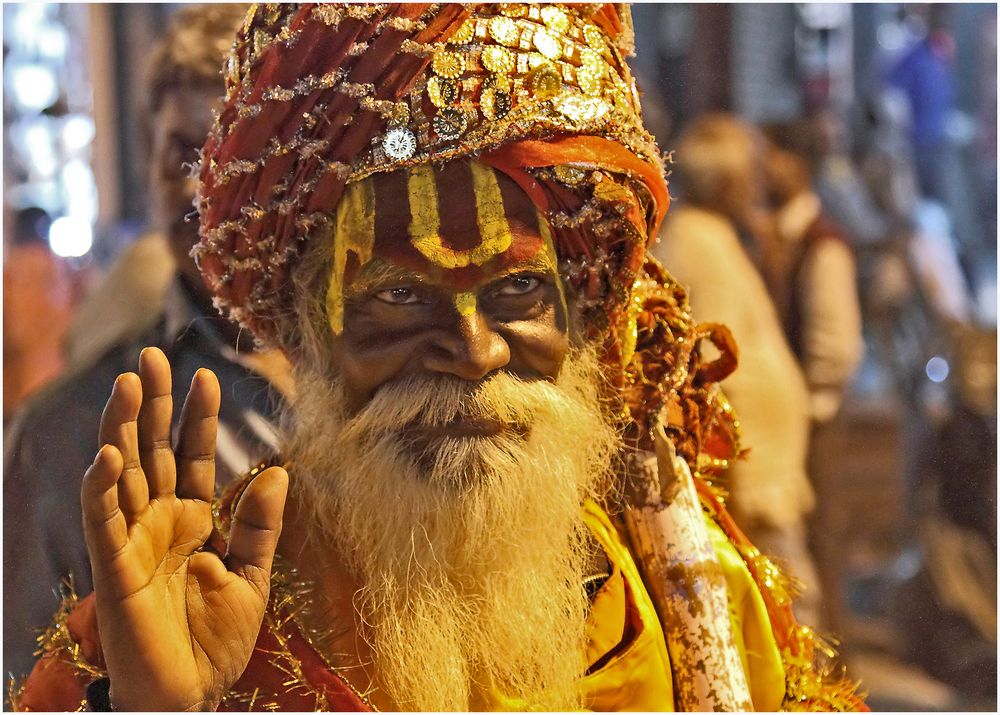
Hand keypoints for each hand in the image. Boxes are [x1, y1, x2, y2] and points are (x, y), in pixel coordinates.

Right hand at [81, 347, 287, 710]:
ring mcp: (133, 541)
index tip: (205, 374)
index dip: (198, 418)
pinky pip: (103, 521)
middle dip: (152, 405)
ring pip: (123, 474)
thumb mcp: (252, 577)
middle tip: (150, 356)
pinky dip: (103, 487)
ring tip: (128, 383)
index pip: (194, 457)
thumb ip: (259, 527)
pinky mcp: (114, 568)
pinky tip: (110, 454)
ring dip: (123, 429)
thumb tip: (277, 472)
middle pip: (152, 452)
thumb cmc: (217, 641)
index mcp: (192, 521)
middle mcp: (159, 522)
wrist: (193, 694)